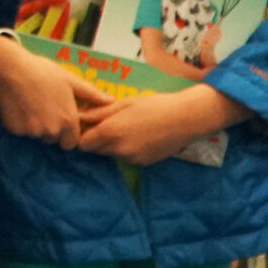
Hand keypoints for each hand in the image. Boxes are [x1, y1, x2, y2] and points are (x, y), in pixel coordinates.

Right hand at [0, 32, 96, 146]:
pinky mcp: (15, 130)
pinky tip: (19, 107)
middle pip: (53, 140)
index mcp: (67, 120)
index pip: (71, 143)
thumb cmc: (44, 73)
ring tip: (31, 106)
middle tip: (44, 110)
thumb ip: (91, 95)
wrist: (11, 70)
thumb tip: (110, 101)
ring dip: (35, 127)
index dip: (67, 134)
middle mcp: (51, 130)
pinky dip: (20, 123)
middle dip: (50, 130)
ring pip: (36, 136)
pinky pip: (21, 132)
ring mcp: (32, 131)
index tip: (61, 123)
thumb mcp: (71, 81)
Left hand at [76, 81, 245, 165]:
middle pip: (95, 150)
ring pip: (111, 155)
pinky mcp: (143, 163)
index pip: (82, 143)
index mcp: (110, 132)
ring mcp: (131, 159)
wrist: (188, 118)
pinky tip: (141, 137)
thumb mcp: (125, 104)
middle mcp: (118, 149)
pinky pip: (127, 158)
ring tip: (129, 129)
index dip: (83, 135)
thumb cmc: (155, 105)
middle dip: (97, 140)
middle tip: (110, 125)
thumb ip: (100, 113)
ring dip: (113, 145)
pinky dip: (128, 150)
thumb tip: (79, 116)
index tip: (90, 127)